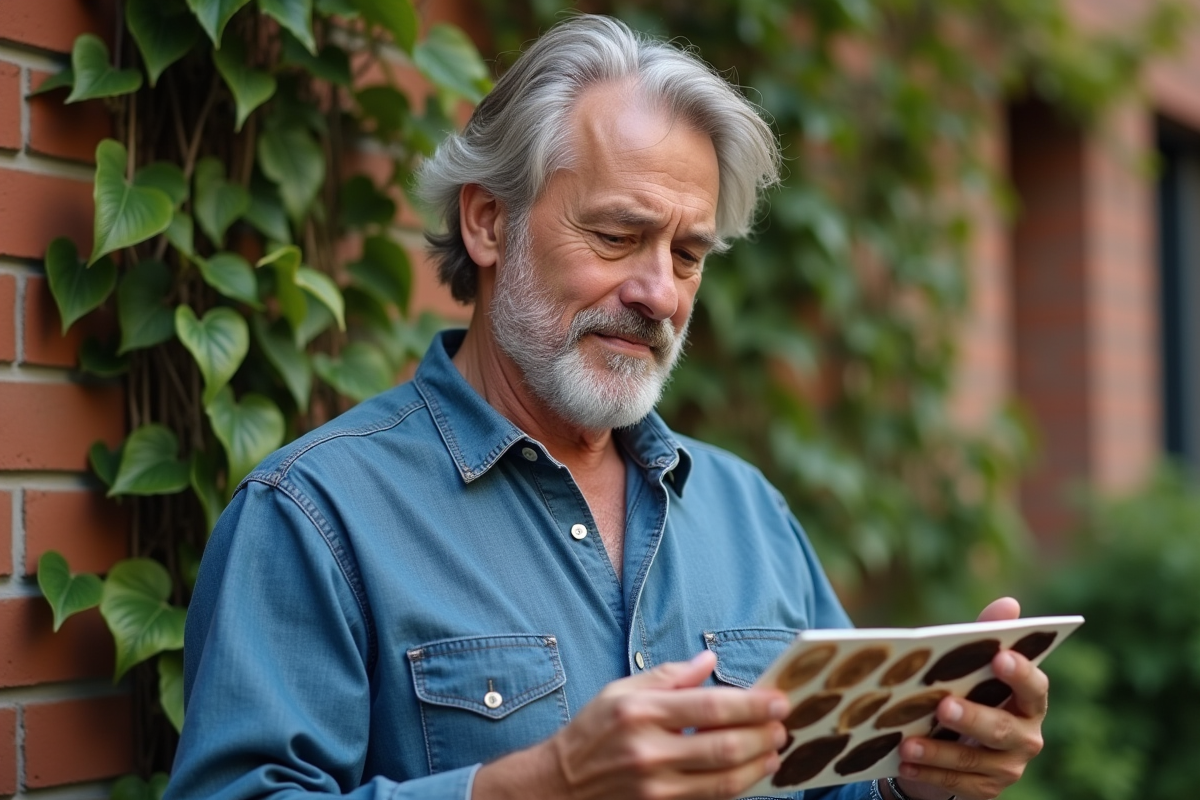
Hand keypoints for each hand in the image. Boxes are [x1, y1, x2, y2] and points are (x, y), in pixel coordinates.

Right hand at [472, 650, 790, 799]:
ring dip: (757, 766)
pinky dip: (735, 788)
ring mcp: (654, 787)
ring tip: (773, 751)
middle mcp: (649, 751)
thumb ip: (669, 676)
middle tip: (783, 727)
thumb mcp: (621, 690)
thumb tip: (710, 662)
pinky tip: (749, 774)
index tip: (778, 700)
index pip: (710, 706)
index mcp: (641, 711)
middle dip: (762, 736)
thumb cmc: (594, 731)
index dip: (751, 704)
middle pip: (724, 746)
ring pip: (723, 781)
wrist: (560, 784)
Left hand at [892, 597, 1048, 799]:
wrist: (954, 746)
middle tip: (943, 706)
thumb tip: (1008, 604)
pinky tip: (904, 763)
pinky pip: (958, 783)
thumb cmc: (968, 693)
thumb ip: (988, 637)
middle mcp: (1027, 736)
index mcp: (1029, 700)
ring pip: (975, 760)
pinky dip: (929, 773)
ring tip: (906, 742)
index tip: (1000, 657)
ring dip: (938, 751)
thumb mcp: (973, 668)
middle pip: (1003, 728)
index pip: (1035, 687)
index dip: (1021, 673)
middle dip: (973, 717)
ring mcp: (1008, 766)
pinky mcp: (987, 789)